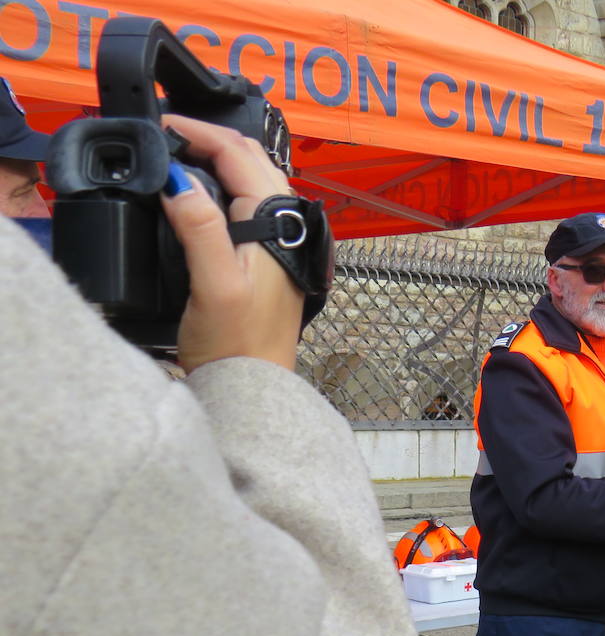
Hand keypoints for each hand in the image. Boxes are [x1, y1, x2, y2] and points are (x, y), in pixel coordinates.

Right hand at [159, 114, 304, 373]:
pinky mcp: (269, 258)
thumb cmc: (238, 345)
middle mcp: (285, 228)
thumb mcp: (214, 285)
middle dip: (210, 139)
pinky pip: (251, 205)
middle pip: (250, 161)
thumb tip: (179, 180)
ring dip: (220, 160)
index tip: (162, 123)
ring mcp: (280, 242)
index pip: (239, 156)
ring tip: (180, 154)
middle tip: (168, 133)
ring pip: (254, 180)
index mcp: (274, 225)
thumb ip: (200, 229)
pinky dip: (226, 186)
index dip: (199, 132)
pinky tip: (203, 193)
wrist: (255, 386)